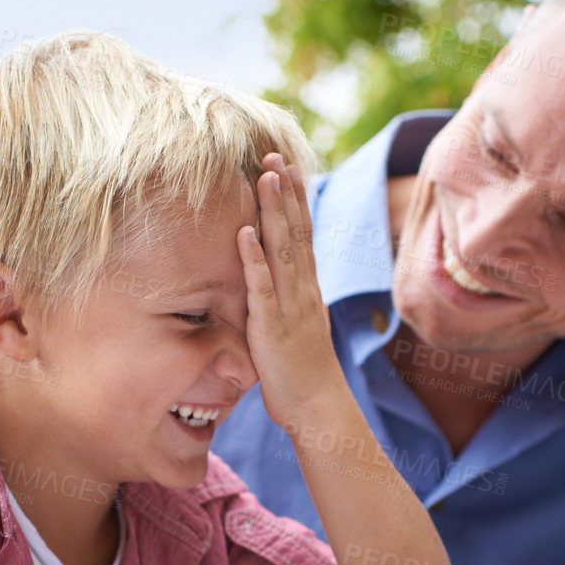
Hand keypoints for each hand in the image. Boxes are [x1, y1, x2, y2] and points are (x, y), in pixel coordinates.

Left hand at [237, 153, 348, 426]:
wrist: (319, 408)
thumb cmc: (305, 376)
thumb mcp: (299, 330)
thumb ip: (289, 305)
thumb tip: (280, 289)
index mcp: (308, 291)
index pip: (304, 236)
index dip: (297, 201)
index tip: (289, 168)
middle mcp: (303, 291)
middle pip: (295, 233)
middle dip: (285, 193)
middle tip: (275, 155)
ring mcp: (289, 306)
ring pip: (281, 250)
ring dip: (272, 212)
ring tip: (265, 177)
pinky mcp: (272, 327)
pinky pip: (262, 287)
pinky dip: (253, 259)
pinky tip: (244, 232)